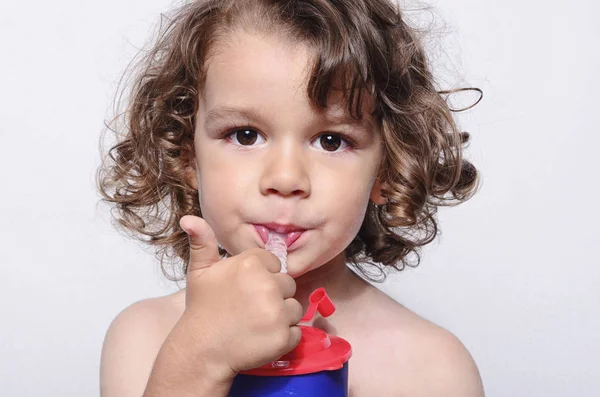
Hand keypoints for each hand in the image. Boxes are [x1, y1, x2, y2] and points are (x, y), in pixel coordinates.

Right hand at [174, 215, 302, 382]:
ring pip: (294, 308)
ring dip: (281, 317)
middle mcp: (267, 284)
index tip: (246, 290)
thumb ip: (202, 242)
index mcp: (251, 264)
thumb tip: (189, 217)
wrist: (201, 351)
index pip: (275, 264)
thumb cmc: (201, 309)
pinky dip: (283, 338)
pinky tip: (262, 338)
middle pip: (287, 285)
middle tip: (250, 309)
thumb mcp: (199, 271)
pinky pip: (296, 333)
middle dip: (274, 296)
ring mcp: (277, 312)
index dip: (263, 277)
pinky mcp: (283, 337)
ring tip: (256, 324)